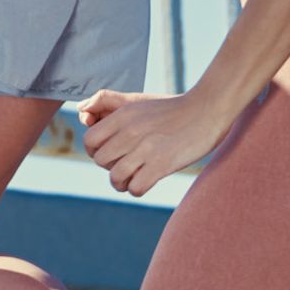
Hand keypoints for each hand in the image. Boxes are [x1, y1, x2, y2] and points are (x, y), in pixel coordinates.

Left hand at [80, 89, 228, 197]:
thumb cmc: (171, 108)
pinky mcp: (162, 165)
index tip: (112, 152)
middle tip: (126, 164)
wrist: (208, 110)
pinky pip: (135, 188)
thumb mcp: (137, 100)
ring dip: (122, 183)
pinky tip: (147, 180)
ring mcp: (146, 149)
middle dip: (110, 166)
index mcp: (122, 115)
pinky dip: (137, 189)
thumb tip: (82, 110)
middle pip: (101, 161)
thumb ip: (107, 101)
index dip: (96, 150)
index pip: (89, 141)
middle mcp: (130, 131)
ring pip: (115, 178)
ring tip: (133, 177)